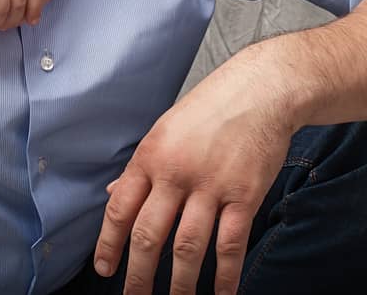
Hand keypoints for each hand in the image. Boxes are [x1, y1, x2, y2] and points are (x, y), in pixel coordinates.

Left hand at [93, 47, 294, 294]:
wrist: (261, 89)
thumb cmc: (212, 107)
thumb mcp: (166, 129)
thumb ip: (142, 166)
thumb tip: (114, 193)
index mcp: (151, 156)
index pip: (120, 208)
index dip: (109, 244)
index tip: (105, 269)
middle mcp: (176, 173)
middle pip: (149, 235)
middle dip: (139, 276)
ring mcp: (211, 186)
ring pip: (187, 248)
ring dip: (180, 285)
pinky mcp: (244, 195)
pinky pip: (230, 245)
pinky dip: (226, 277)